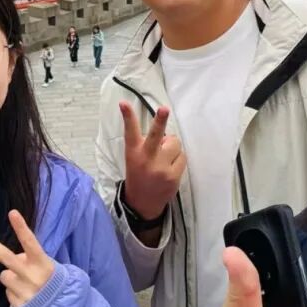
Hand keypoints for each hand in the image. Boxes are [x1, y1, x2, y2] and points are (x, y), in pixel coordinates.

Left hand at [0, 210, 55, 306]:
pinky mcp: (18, 304)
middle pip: (6, 257)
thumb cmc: (50, 280)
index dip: (21, 227)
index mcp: (41, 263)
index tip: (12, 212)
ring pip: (4, 275)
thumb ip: (29, 259)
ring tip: (25, 284)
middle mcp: (32, 275)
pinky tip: (26, 295)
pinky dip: (14, 292)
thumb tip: (12, 258)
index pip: (30, 241)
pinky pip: (7, 292)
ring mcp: (24, 290)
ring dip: (11, 278)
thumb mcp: (46, 265)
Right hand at [119, 102, 185, 221]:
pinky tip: (170, 168)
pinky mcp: (173, 176)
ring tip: (165, 159)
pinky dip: (178, 159)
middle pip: (155, 135)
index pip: (130, 131)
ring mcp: (161, 168)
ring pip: (175, 143)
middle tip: (164, 109)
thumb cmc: (139, 175)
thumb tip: (167, 135)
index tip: (124, 103)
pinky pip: (182, 157)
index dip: (128, 116)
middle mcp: (147, 158)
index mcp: (134, 152)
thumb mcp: (134, 159)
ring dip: (172, 147)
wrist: (142, 203)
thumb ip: (147, 145)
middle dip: (160, 120)